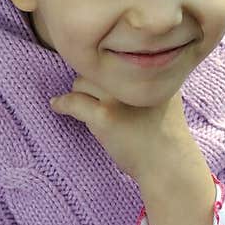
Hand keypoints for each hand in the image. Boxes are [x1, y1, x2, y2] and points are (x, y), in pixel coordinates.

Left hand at [49, 75, 191, 183]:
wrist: (168, 164)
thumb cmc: (165, 137)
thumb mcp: (165, 98)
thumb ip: (146, 83)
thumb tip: (116, 74)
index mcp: (148, 72)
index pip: (114, 59)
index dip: (104, 71)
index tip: (98, 82)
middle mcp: (133, 79)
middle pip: (95, 69)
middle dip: (90, 83)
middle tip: (91, 99)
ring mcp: (117, 98)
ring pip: (81, 82)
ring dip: (79, 94)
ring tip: (82, 107)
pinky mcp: (105, 116)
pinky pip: (73, 102)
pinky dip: (62, 104)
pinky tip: (56, 105)